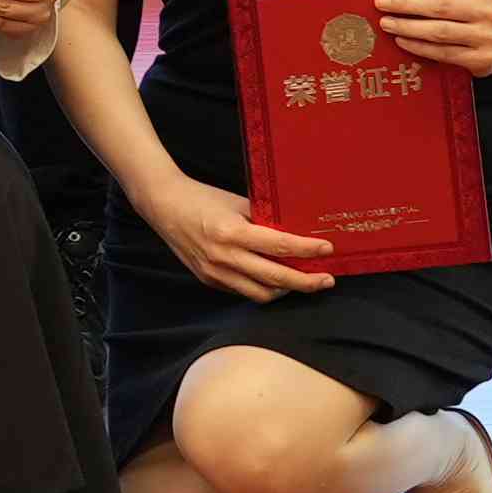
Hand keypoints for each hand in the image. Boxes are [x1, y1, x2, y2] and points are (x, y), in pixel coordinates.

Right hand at [141, 174, 334, 303]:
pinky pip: (244, 291)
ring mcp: (216, 273)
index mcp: (232, 232)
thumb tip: (295, 233)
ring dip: (286, 290)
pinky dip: (263, 288)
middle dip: (306, 282)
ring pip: (262, 293)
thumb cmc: (202, 199)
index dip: (307, 250)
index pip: (279, 246)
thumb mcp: (237, 203)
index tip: (327, 249)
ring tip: (303, 282)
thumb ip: (264, 221)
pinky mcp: (209, 280)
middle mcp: (224, 257)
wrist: (164, 206)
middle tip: (327, 280)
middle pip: (276, 278)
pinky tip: (275, 280)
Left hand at [367, 0, 491, 71]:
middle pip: (439, 6)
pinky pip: (442, 53)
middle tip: (381, 2)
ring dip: (407, 27)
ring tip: (386, 22)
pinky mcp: (481, 60)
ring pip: (438, 32)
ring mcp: (486, 37)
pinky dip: (418, 47)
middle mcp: (488, 11)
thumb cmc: (480, 11)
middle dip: (405, 3)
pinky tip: (401, 40)